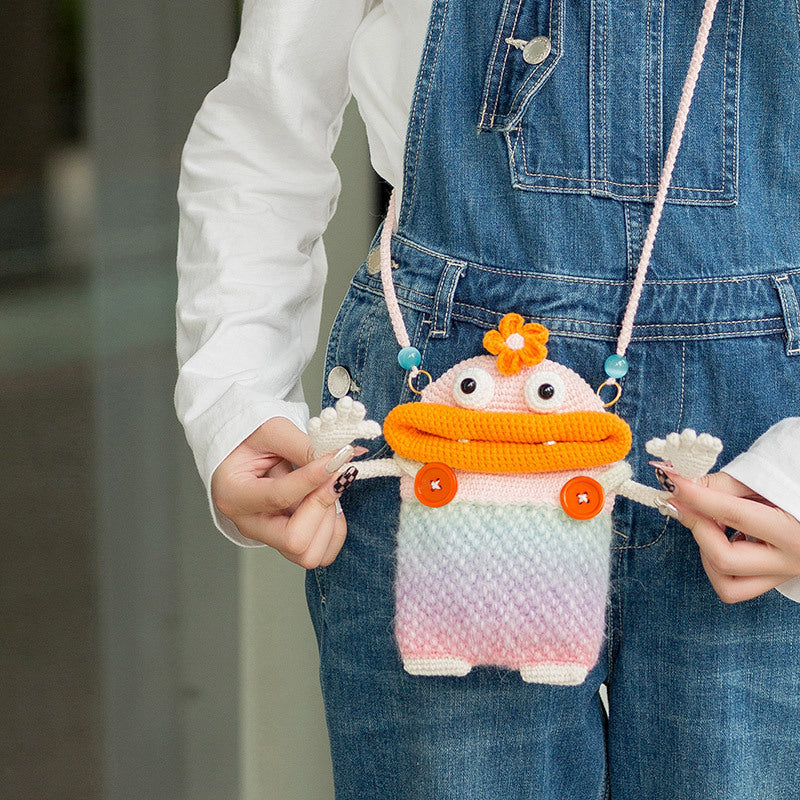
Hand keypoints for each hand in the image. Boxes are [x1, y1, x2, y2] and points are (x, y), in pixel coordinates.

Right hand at [211, 417, 361, 567]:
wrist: (248, 451)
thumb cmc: (252, 440)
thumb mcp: (274, 431)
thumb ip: (304, 447)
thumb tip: (343, 459)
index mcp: (233, 495)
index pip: (278, 497)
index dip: (313, 480)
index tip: (336, 461)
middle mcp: (249, 524)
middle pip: (294, 539)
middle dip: (321, 507)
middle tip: (334, 477)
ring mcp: (268, 537)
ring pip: (309, 554)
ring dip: (329, 521)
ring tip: (327, 490)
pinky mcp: (287, 543)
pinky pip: (320, 553)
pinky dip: (333, 531)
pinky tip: (329, 504)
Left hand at [663, 470, 799, 602]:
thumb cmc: (791, 486)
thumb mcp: (761, 480)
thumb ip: (721, 485)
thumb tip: (678, 487)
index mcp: (794, 531)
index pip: (733, 514)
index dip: (696, 497)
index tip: (670, 483)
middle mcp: (791, 561)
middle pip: (724, 559)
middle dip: (697, 527)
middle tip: (685, 502)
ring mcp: (780, 576)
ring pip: (725, 583)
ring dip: (706, 550)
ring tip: (712, 521)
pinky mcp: (769, 582)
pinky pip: (732, 586)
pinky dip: (717, 562)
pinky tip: (724, 536)